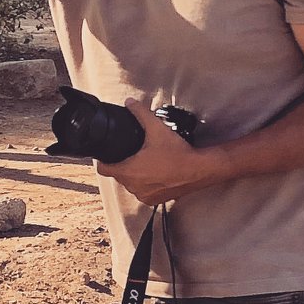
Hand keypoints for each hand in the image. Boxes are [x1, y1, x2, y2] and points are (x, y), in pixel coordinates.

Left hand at [95, 99, 219, 204]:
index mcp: (129, 172)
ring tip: (145, 163)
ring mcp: (144, 195)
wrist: (200, 169)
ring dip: (135, 175)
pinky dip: (146, 184)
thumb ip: (141, 114)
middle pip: (118, 175)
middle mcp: (134, 187)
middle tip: (132, 154)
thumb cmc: (178, 154)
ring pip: (131, 184)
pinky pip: (143, 192)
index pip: (103, 170)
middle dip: (123, 165)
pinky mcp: (155, 200)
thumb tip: (130, 103)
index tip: (106, 156)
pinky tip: (155, 174)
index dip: (103, 161)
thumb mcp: (157, 129)